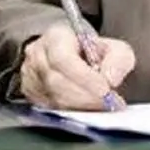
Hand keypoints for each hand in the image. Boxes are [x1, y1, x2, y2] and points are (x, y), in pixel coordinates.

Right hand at [19, 22, 135, 109]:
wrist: (75, 57)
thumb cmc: (92, 52)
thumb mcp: (114, 48)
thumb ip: (119, 60)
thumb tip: (111, 79)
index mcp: (56, 37)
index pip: (64, 59)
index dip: (85, 78)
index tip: (105, 91)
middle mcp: (38, 55)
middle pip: (56, 81)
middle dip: (85, 96)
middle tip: (107, 104)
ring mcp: (30, 76)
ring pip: (52, 98)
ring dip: (79, 106)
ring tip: (100, 107)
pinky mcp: (30, 94)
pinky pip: (49, 108)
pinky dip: (71, 113)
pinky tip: (87, 110)